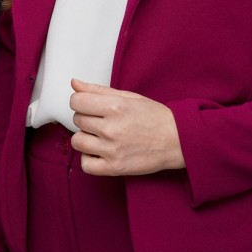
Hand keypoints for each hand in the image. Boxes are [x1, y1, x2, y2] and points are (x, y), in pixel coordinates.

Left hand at [68, 78, 184, 176]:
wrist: (177, 140)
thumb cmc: (154, 117)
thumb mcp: (128, 97)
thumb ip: (98, 90)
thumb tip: (74, 83)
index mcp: (115, 107)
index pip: (76, 101)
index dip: (80, 102)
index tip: (89, 106)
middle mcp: (111, 128)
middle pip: (77, 120)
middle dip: (86, 118)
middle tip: (102, 121)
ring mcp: (112, 150)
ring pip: (77, 141)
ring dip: (86, 138)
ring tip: (100, 137)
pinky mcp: (115, 168)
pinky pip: (86, 165)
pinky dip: (89, 159)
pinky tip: (100, 152)